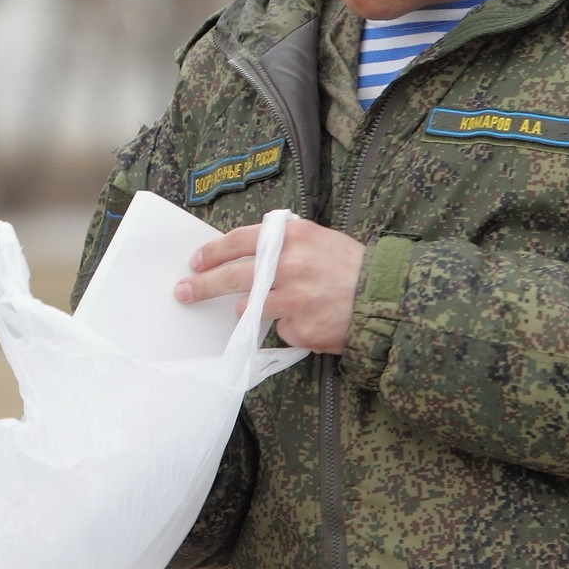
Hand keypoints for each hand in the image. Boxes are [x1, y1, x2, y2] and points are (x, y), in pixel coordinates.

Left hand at [173, 218, 364, 353]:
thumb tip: (247, 252)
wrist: (386, 298)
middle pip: (232, 277)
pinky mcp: (300, 329)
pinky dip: (290, 327)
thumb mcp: (319, 239)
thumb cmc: (352, 266)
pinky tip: (312, 319)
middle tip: (183, 292)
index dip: (213, 253)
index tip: (196, 262)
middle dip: (202, 286)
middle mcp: (288, 267)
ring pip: (249, 308)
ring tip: (283, 304)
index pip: (238, 241)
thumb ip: (284, 243)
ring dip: (253, 309)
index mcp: (291, 238)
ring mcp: (293, 300)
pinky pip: (280, 330)